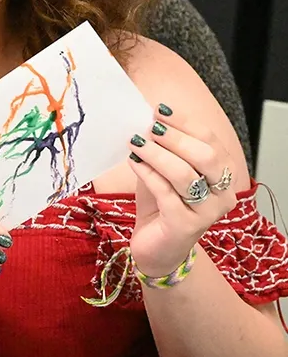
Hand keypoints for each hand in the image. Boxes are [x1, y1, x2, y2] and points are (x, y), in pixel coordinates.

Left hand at [127, 105, 237, 276]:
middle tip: (149, 127)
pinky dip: (148, 173)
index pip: (210, 140)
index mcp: (223, 173)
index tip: (159, 110)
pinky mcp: (185, 227)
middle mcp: (223, 194)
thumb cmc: (163, 202)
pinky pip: (166, 193)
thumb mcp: (164, 169)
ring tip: (135, 142)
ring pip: (185, 175)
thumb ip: (164, 147)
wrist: (157, 247)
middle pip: (205, 156)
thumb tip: (148, 118)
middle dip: (175, 138)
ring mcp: (207, 213)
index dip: (185, 122)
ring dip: (157, 154)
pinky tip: (133, 161)